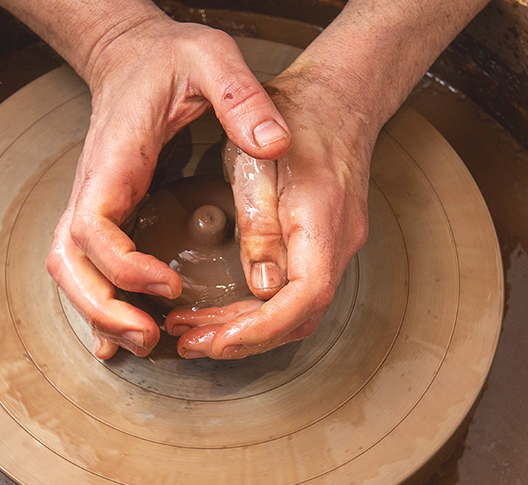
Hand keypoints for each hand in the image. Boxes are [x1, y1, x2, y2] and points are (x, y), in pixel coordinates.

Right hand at [45, 11, 291, 358]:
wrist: (132, 53)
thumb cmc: (166, 58)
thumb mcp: (212, 59)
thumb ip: (241, 97)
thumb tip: (273, 142)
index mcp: (116, 158)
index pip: (93, 225)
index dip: (123, 264)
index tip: (167, 284)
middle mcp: (93, 185)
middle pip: (69, 262)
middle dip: (101, 307)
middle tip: (146, 337)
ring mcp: (93, 201)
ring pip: (69, 270)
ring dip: (97, 311)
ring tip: (141, 341)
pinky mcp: (104, 211)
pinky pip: (85, 265)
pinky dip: (96, 301)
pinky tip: (118, 331)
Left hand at [164, 63, 378, 358]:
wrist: (337, 98)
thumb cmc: (295, 117)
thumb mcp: (257, 163)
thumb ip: (259, 226)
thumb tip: (260, 286)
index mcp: (324, 221)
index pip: (304, 298)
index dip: (261, 329)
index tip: (218, 341)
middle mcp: (339, 244)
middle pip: (298, 318)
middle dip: (242, 339)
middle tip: (188, 342)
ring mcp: (335, 249)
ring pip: (296, 313)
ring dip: (245, 330)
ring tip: (192, 333)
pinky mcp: (322, 248)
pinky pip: (294, 296)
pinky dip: (256, 312)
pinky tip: (221, 313)